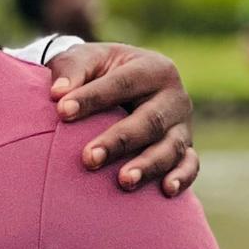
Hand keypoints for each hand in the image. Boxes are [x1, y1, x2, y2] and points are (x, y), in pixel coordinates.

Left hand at [46, 40, 196, 195]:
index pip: (122, 84)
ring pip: (171, 147)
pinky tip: (167, 190)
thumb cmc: (99, 70)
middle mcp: (174, 96)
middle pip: (150, 120)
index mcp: (151, 67)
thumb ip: (71, 71)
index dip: (92, 97)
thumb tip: (57, 93)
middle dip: (119, 141)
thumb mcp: (85, 59)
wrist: (122, 80)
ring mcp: (183, 124)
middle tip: (88, 158)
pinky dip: (182, 177)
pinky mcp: (185, 147)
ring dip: (148, 165)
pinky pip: (190, 164)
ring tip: (123, 181)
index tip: (62, 112)